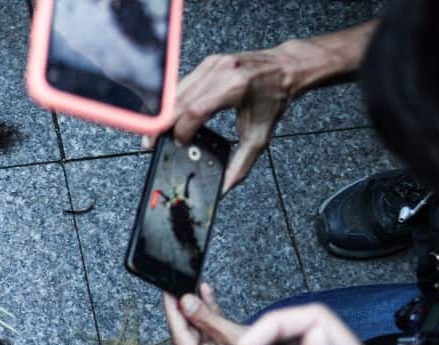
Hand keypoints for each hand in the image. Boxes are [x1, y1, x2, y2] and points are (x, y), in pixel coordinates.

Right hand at [145, 23, 377, 191]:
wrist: (287, 68)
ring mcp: (212, 64)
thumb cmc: (275, 98)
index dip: (181, 130)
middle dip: (161, 124)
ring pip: (175, 91)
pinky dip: (173, 102)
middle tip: (151, 144)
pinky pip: (182, 84)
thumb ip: (241, 165)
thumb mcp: (260, 136)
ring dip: (163, 113)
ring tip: (157, 133)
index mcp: (235, 87)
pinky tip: (170, 116)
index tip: (177, 145)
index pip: (195, 110)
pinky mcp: (208, 63)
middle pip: (178, 100)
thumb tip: (224, 187)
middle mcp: (221, 71)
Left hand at [163, 283, 245, 344]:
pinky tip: (206, 294)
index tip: (168, 294)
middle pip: (189, 328)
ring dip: (200, 306)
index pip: (179, 333)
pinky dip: (212, 311)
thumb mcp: (232, 337)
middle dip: (187, 305)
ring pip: (201, 325)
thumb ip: (208, 319)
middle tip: (181, 286)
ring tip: (194, 286)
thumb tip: (188, 302)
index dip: (173, 311)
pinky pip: (214, 326)